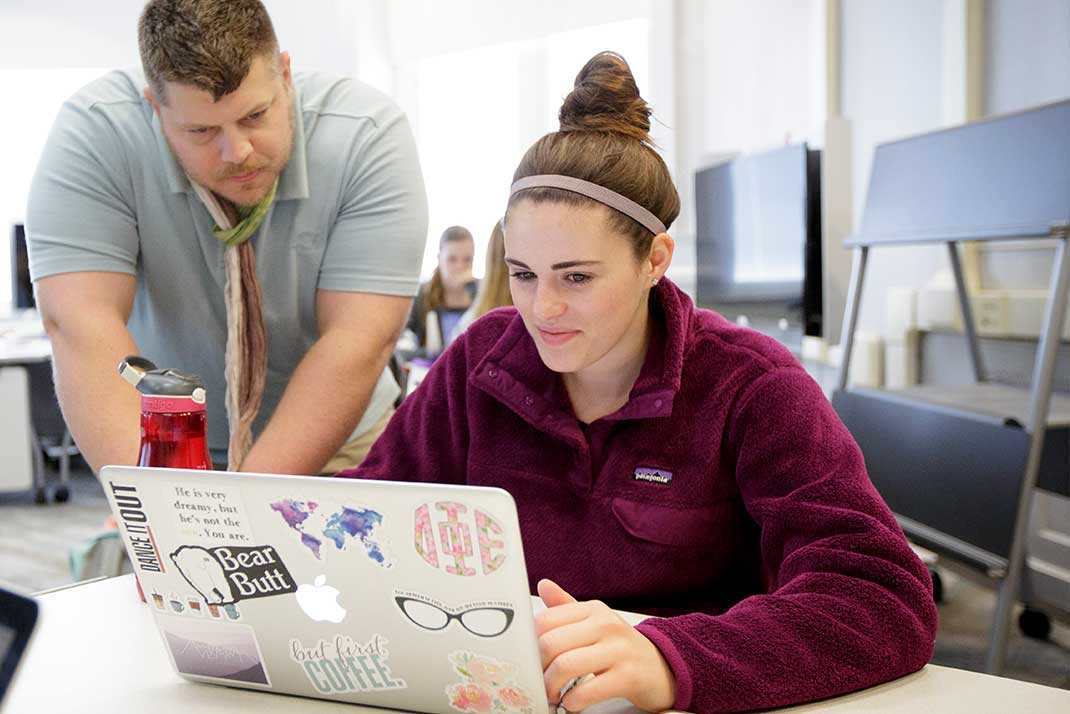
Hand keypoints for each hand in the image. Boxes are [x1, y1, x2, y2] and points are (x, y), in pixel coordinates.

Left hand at [535, 579, 675, 711]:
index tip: (530, 660)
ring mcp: (619, 650)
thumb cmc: (620, 647)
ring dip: (551, 687)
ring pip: (566, 666)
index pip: (546, 621)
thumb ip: (566, 607)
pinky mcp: (629, 676)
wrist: (662, 668)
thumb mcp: (595, 623)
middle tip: (538, 682)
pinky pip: (587, 691)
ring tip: (552, 695)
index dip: (531, 645)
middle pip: (551, 644)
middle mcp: (606, 625)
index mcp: (593, 610)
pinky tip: (571, 704)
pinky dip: (572, 702)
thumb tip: (543, 584)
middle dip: (538, 669)